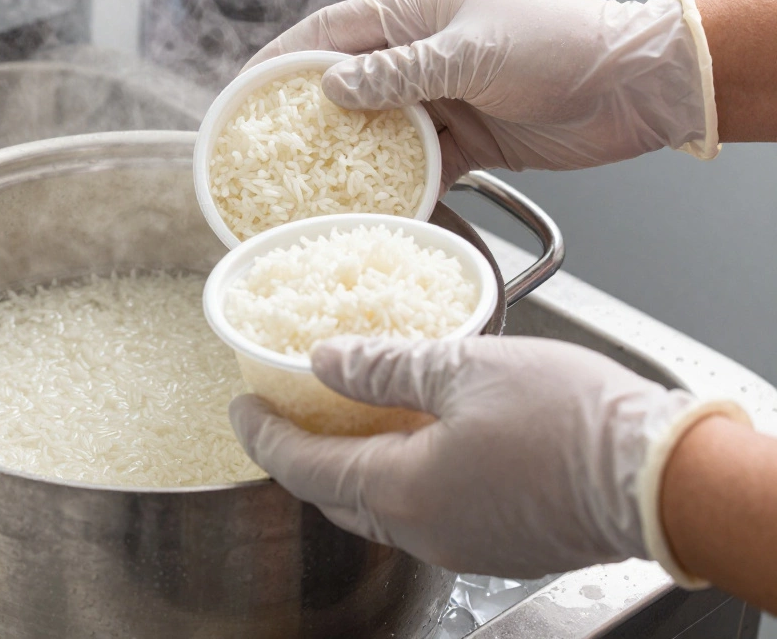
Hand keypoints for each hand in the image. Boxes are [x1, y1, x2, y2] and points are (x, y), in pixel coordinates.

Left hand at [229, 336, 747, 580]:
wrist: (662, 479)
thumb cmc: (572, 422)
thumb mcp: (464, 369)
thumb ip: (384, 366)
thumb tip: (326, 359)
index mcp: (400, 490)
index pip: (301, 467)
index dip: (262, 436)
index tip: (241, 407)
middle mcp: (420, 530)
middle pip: (332, 494)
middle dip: (299, 454)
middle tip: (284, 410)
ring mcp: (458, 543)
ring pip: (376, 507)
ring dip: (349, 465)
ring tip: (344, 416)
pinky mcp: (493, 543)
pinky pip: (421, 514)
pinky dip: (396, 478)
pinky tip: (411, 439)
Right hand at [244, 0, 718, 185]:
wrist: (637, 86)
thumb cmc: (562, 45)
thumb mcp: (472, 52)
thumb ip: (399, 73)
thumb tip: (331, 88)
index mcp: (417, 15)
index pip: (331, 32)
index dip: (282, 60)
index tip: (243, 90)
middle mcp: (423, 55)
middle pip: (346, 86)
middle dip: (304, 117)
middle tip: (262, 152)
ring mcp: (444, 100)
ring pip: (377, 132)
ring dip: (347, 159)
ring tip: (305, 189)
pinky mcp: (468, 142)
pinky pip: (417, 167)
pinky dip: (396, 187)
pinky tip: (371, 207)